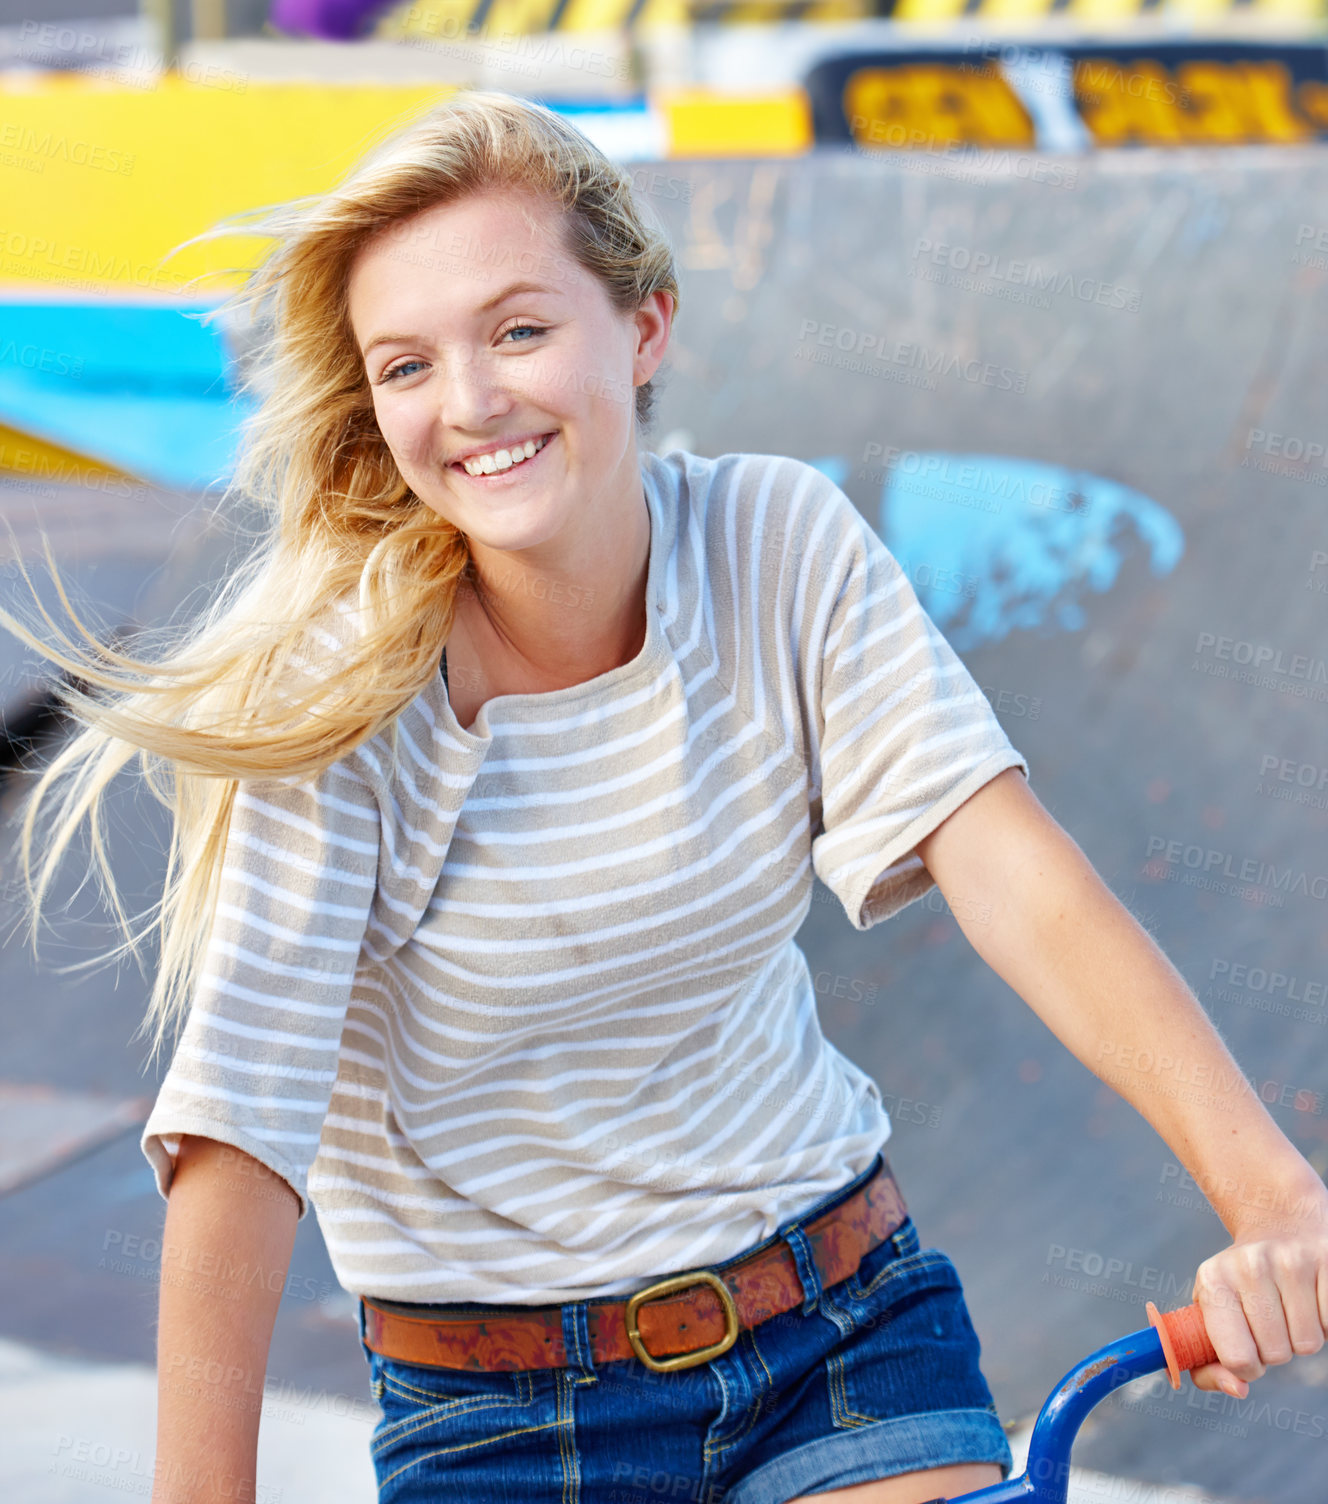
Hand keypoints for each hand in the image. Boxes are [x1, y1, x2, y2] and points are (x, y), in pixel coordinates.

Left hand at [1187, 1189, 1327, 1397]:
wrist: (1280, 1222)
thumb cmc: (1242, 1283)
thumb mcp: (1212, 1312)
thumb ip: (1209, 1362)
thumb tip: (1238, 1390)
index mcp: (1214, 1280)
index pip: (1237, 1359)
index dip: (1248, 1366)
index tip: (1248, 1349)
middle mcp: (1249, 1265)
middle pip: (1277, 1354)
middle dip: (1277, 1347)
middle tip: (1272, 1317)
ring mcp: (1291, 1260)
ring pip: (1309, 1344)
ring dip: (1303, 1334)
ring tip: (1291, 1304)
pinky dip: (1325, 1323)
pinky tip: (1312, 1297)